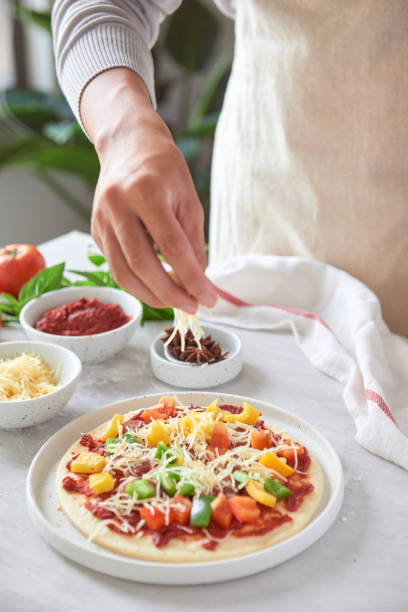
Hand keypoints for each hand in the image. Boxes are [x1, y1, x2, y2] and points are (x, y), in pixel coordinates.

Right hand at [81, 68, 216, 312]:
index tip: (209, 298)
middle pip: (142, 264)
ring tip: (174, 303)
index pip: (172, 247)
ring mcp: (101, 219)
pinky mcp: (94, 230)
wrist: (129, 146)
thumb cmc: (165, 170)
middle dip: (169, 294)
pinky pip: (115, 266)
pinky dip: (137, 282)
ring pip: (122, 272)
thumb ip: (193, 241)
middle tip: (191, 307)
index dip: (191, 278)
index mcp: (145, 192)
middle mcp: (117, 206)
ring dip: (150, 295)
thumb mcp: (189, 200)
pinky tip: (156, 286)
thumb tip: (198, 282)